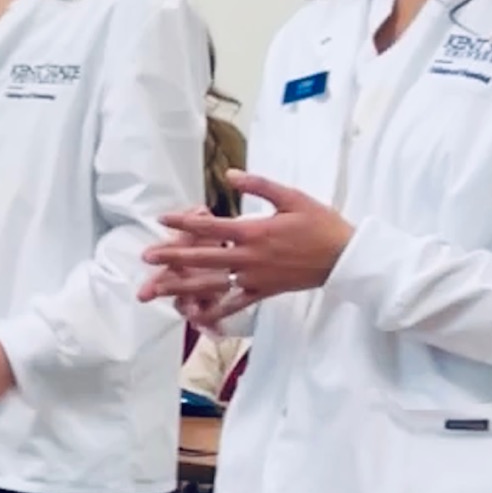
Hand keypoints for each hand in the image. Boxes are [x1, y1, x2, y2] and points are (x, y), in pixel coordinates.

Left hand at [139, 171, 353, 329]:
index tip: (160, 219)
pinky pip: (236, 304)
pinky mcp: (264, 292)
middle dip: (172, 257)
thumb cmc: (321, 223)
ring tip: (156, 289)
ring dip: (181, 286)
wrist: (346, 257)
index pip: (211, 226)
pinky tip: (194, 317)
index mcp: (254, 231)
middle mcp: (250, 256)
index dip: (183, 222)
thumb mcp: (292, 197)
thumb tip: (230, 175)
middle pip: (203, 257)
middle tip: (145, 256)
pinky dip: (215, 312)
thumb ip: (259, 185)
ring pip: (212, 284)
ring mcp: (255, 278)